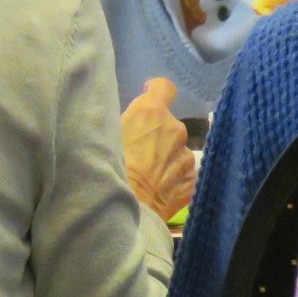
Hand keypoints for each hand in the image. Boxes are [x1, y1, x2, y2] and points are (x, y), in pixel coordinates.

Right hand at [122, 78, 195, 221]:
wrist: (125, 209)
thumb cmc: (108, 168)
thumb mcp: (107, 135)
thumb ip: (125, 122)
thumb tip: (129, 120)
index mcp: (152, 113)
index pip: (164, 88)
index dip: (157, 91)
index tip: (150, 96)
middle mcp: (175, 129)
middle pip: (169, 125)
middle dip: (158, 135)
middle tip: (140, 153)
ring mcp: (185, 157)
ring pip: (177, 152)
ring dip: (167, 159)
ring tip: (149, 177)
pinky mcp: (190, 181)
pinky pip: (182, 174)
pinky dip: (173, 179)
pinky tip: (158, 190)